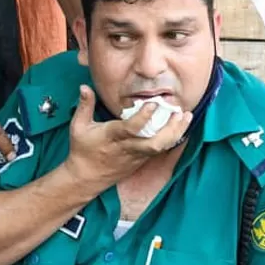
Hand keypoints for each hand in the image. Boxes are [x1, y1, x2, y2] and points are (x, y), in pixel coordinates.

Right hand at [63, 85, 191, 191]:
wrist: (87, 177)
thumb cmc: (83, 150)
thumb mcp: (78, 126)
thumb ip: (85, 105)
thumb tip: (85, 86)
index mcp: (112, 136)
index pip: (131, 128)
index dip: (143, 117)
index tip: (153, 104)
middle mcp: (128, 147)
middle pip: (154, 142)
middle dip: (171, 128)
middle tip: (180, 112)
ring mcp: (137, 155)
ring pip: (161, 147)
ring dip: (176, 133)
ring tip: (186, 117)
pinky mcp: (141, 160)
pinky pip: (160, 150)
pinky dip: (171, 138)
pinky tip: (179, 126)